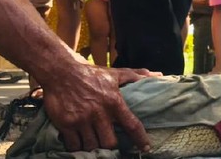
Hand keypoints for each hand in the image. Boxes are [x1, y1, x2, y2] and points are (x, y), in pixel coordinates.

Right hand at [41, 64, 157, 151]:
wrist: (61, 72)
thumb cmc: (91, 74)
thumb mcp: (115, 74)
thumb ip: (136, 76)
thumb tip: (158, 76)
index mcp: (114, 101)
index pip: (132, 124)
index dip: (140, 139)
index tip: (146, 148)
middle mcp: (99, 113)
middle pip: (110, 142)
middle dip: (110, 145)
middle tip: (108, 142)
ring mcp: (82, 119)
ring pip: (92, 145)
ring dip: (93, 146)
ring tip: (93, 141)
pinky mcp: (66, 124)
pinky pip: (74, 145)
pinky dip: (77, 146)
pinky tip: (79, 141)